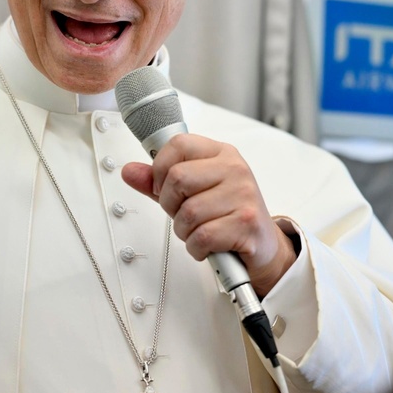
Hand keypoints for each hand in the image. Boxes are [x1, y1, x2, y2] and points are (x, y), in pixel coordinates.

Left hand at [121, 134, 295, 296]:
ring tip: (198, 231)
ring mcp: (243, 195)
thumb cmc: (227, 215)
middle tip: (183, 215)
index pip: (178, 144)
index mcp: (221, 153)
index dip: (160, 169)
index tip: (163, 187)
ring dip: (184, 231)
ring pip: (188, 212)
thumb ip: (159, 182)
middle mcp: (235, 168)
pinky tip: (207, 246)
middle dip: (170, 205)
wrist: (263, 246)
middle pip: (177, 179)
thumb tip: (129, 171)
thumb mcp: (192, 192)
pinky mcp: (246, 223)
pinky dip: (196, 248)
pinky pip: (201, 236)